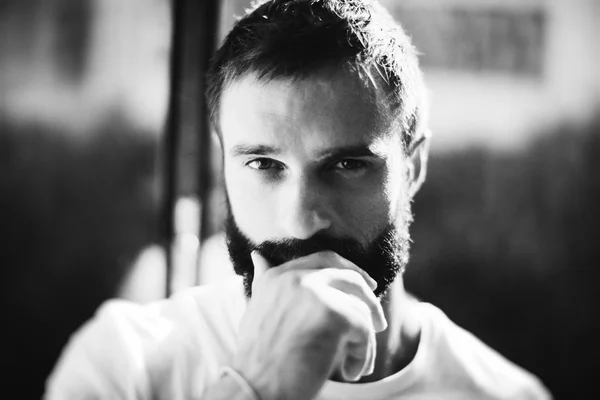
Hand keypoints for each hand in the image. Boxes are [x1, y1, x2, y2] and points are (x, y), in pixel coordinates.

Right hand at [232, 250, 386, 399]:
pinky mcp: (334, 315)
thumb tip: (258, 255)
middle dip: (368, 296)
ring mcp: (316, 294)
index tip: (364, 285)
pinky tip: (351, 372)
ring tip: (357, 362)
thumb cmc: (257, 358)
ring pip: (359, 308)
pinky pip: (364, 331)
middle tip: (378, 320)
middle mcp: (297, 278)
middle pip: (348, 276)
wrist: (254, 388)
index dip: (349, 270)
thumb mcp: (258, 309)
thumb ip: (265, 280)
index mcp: (279, 276)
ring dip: (364, 339)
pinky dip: (363, 355)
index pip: (323, 260)